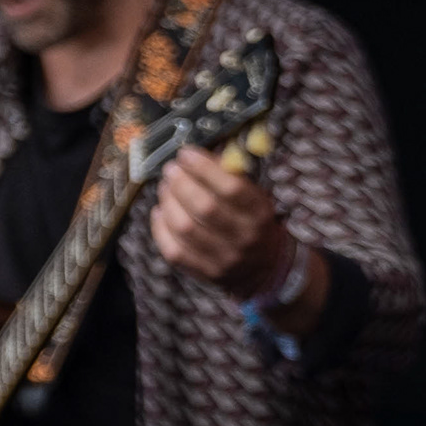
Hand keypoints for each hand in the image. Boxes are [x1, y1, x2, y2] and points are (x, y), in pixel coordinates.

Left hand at [152, 143, 287, 295]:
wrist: (264, 266)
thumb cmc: (253, 220)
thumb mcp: (255, 196)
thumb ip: (231, 176)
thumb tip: (196, 155)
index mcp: (260, 213)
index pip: (231, 188)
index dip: (204, 168)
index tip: (186, 154)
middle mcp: (244, 237)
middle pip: (205, 207)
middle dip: (181, 183)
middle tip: (170, 170)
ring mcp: (224, 258)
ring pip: (185, 228)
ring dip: (169, 202)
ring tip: (164, 187)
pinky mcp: (206, 272)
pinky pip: (175, 250)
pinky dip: (161, 228)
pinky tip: (160, 211)